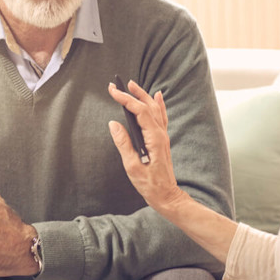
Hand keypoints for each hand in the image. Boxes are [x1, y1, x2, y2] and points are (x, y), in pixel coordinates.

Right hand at [107, 80, 190, 214]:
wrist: (167, 195)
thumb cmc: (150, 184)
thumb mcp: (132, 166)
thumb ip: (123, 144)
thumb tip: (114, 124)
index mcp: (154, 138)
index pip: (139, 111)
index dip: (126, 99)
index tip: (113, 91)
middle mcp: (161, 134)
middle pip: (149, 106)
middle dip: (134, 93)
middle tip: (120, 84)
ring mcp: (163, 136)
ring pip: (155, 109)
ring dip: (144, 95)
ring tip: (133, 85)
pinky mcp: (162, 140)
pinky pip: (161, 117)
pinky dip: (159, 105)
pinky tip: (157, 96)